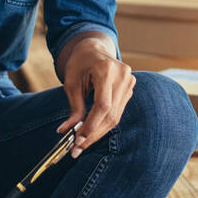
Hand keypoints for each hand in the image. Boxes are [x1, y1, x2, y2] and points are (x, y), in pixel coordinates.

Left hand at [54, 34, 134, 157]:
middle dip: (93, 134)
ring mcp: (129, 82)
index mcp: (106, 70)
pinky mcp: (130, 88)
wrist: (94, 49)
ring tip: (82, 144)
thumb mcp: (71, 82)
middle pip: (111, 114)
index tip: (77, 140)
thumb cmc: (80, 63)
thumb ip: (74, 107)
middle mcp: (123, 75)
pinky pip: (118, 112)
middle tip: (77, 149)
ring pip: (116, 116)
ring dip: (98, 132)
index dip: (91, 126)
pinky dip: (104, 124)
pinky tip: (92, 133)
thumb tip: (67, 131)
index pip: (103, 105)